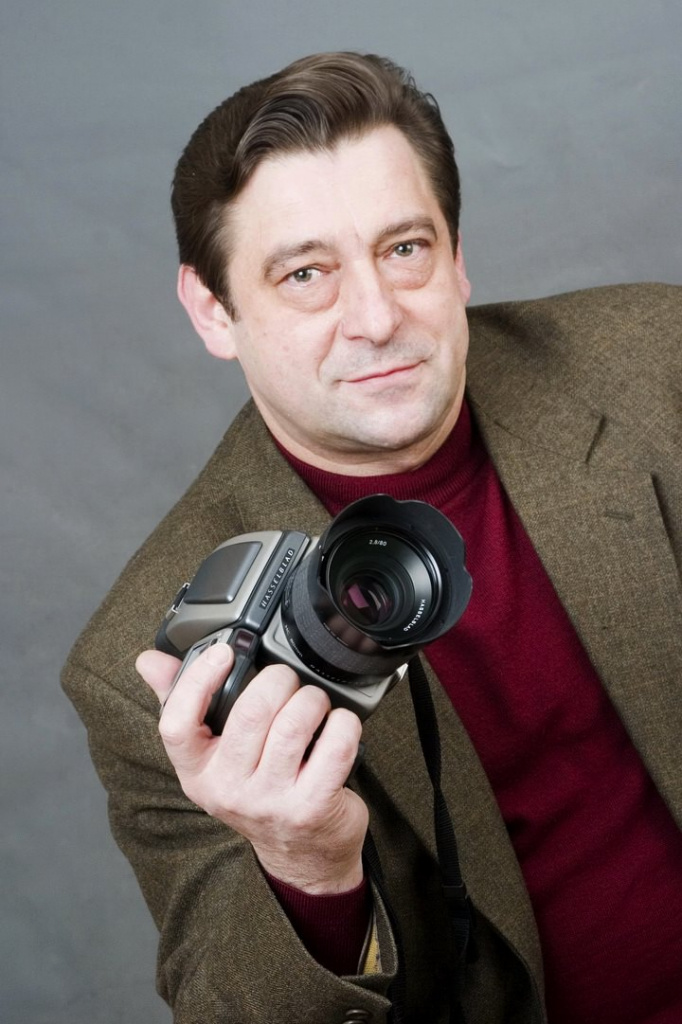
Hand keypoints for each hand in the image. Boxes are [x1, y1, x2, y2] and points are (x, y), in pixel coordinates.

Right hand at [137, 644, 367, 892]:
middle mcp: (228, 789)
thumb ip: (184, 703)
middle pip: (251, 711)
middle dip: (278, 680)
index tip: (223, 652)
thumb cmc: (258, 792)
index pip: (177, 724)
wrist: (302, 854)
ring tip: (314, 703)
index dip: (198, 680)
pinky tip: (338, 724)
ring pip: (294, 723)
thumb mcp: (214, 755)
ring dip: (312, 699)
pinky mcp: (312, 807)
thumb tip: (149, 662)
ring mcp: (270, 801)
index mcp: (197, 771)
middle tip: (287, 681)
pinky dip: (343, 723)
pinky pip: (335, 745)